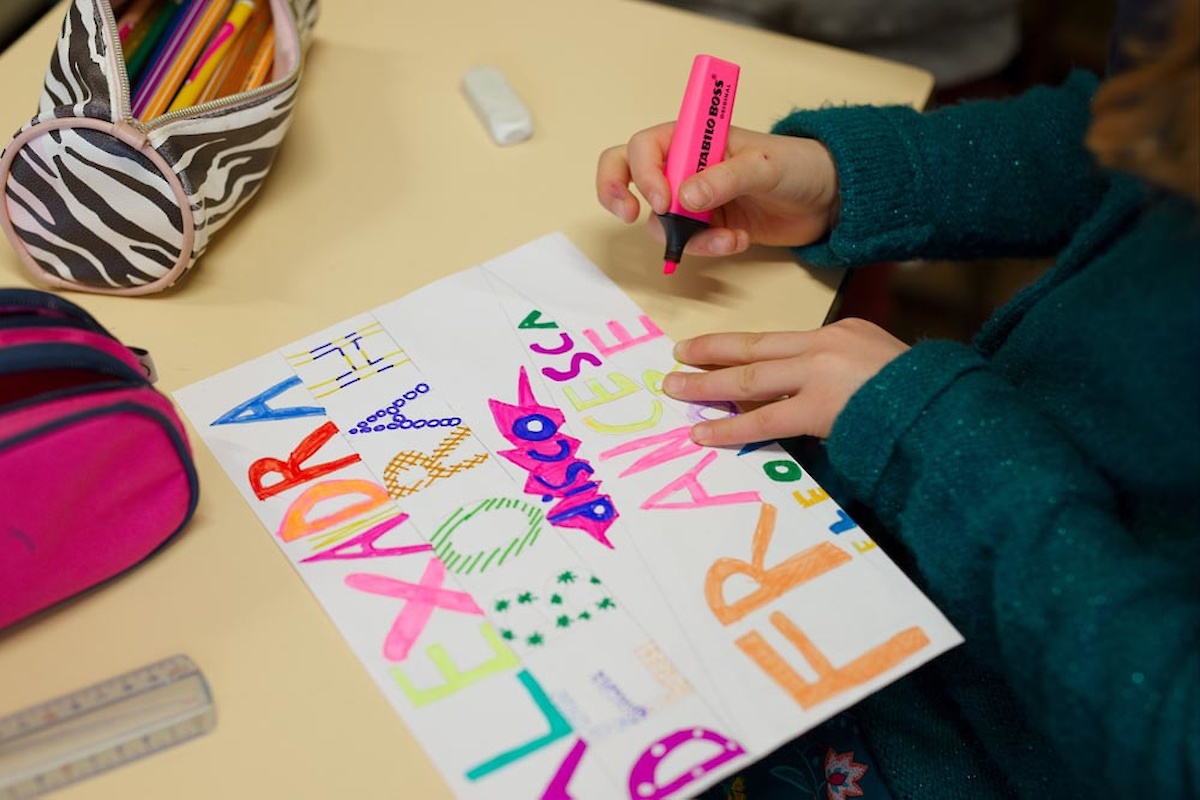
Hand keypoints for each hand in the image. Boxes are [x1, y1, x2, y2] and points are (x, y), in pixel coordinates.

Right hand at [596, 123, 839, 256]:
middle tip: (628, 215)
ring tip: (726, 237)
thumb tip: (683, 198)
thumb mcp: (764, 166)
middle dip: (617, 193)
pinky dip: (707, 248)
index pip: (645, 146)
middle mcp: (686, 166)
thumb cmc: (799, 165)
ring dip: (685, 235)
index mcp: (695, 137)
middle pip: (628, 173)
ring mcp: (694, 198)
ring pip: (659, 220)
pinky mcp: (707, 226)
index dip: (642, 173)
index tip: (660, 200)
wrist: (828, 199)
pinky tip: (738, 241)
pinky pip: (687, 242)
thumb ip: (724, 179)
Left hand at [662, 319, 908, 443]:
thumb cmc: (919, 395)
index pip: (780, 341)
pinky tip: (704, 432)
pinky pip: (763, 419)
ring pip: (749, 377)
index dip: (742, 347)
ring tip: (674, 389)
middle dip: (711, 352)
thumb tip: (810, 395)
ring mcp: (819, 373)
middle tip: (678, 356)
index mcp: (842, 330)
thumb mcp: (879, 365)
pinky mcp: (818, 407)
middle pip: (755, 346)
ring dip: (706, 384)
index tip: (715, 349)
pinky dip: (729, 425)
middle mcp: (824, 344)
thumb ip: (843, 371)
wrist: (942, 407)